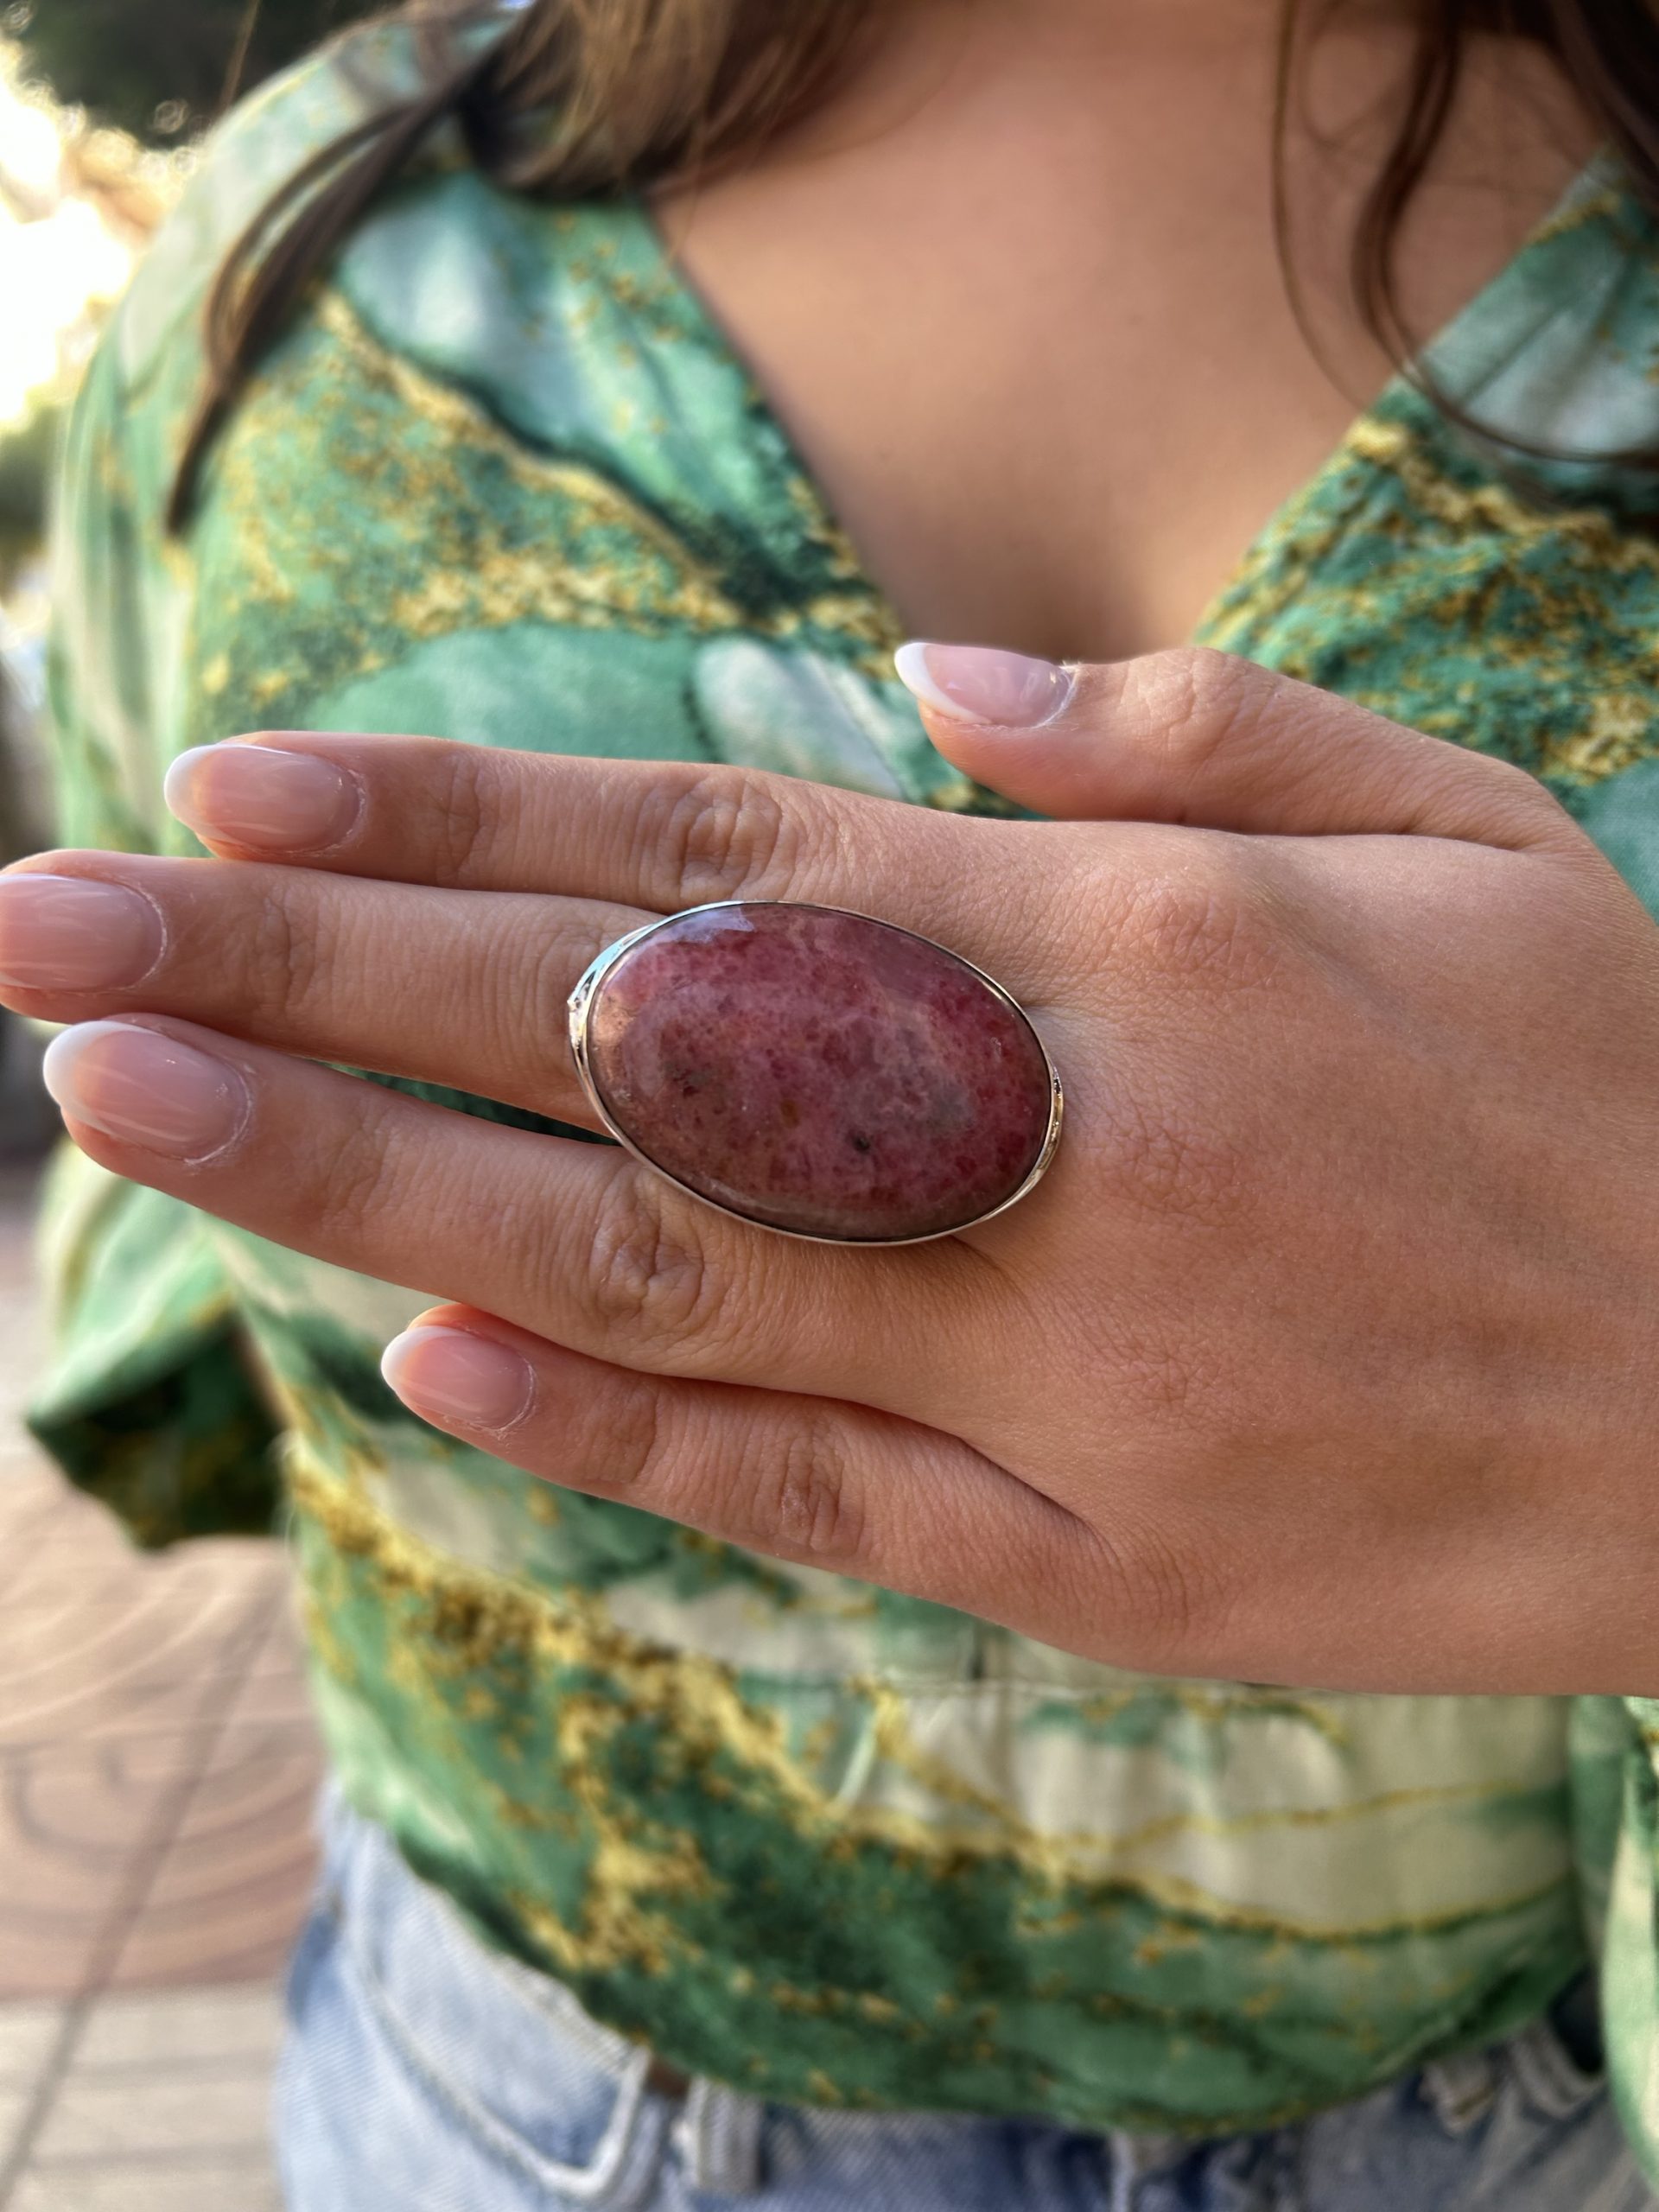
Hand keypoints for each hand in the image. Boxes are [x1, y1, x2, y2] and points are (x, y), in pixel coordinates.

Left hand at [5, 645, 1658, 1694]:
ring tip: (137, 1108)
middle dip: (317, 987)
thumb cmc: (1620, 1089)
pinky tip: (419, 1369)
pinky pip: (813, 1494)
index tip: (235, 796)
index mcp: (1150, 951)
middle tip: (58, 938)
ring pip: (661, 1272)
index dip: (460, 828)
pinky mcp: (1104, 1571)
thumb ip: (1189, 734)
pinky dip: (611, 1433)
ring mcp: (1073, 1382)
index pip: (721, 865)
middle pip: (621, 1056)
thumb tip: (924, 687)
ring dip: (375, 1193)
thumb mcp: (1471, 826)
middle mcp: (1075, 1154)